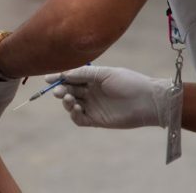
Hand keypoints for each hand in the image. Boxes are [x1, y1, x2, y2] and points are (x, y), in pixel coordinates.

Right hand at [48, 65, 172, 128]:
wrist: (148, 101)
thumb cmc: (129, 82)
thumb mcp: (105, 73)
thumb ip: (84, 74)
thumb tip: (63, 74)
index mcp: (93, 78)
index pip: (71, 78)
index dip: (59, 78)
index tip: (48, 78)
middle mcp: (91, 92)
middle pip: (69, 91)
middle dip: (61, 90)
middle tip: (58, 91)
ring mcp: (93, 106)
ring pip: (72, 105)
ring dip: (66, 102)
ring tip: (68, 98)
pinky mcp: (97, 120)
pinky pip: (79, 119)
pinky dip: (74, 114)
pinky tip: (77, 108)